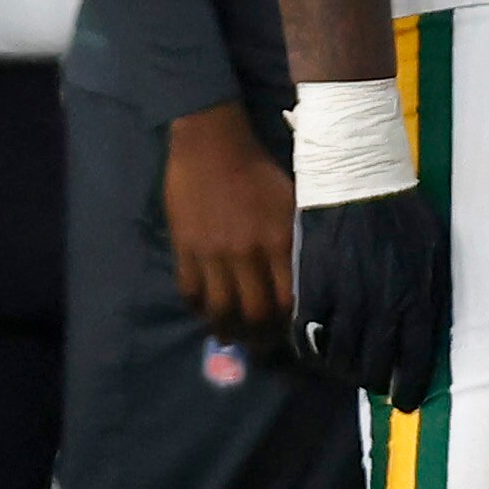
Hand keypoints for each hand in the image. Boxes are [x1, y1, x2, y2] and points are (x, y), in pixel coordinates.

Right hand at [162, 102, 294, 338]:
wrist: (212, 144)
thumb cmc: (260, 171)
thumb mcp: (292, 202)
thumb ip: (296, 239)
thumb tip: (304, 276)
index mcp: (280, 240)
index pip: (289, 299)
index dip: (291, 323)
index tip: (293, 333)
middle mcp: (247, 252)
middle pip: (254, 312)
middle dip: (260, 336)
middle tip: (262, 345)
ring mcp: (212, 252)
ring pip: (219, 308)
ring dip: (226, 329)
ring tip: (231, 337)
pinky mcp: (185, 248)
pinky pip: (189, 290)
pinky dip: (197, 307)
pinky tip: (204, 311)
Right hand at [292, 188, 450, 401]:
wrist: (358, 182)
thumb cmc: (404, 215)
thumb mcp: (434, 254)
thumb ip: (432, 294)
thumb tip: (431, 330)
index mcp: (417, 299)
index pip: (414, 361)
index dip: (407, 388)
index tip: (403, 401)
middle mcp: (382, 307)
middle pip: (375, 367)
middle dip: (375, 381)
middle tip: (373, 380)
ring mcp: (345, 300)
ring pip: (341, 358)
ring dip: (344, 369)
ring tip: (347, 367)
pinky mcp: (313, 289)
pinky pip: (308, 337)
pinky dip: (313, 351)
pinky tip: (317, 351)